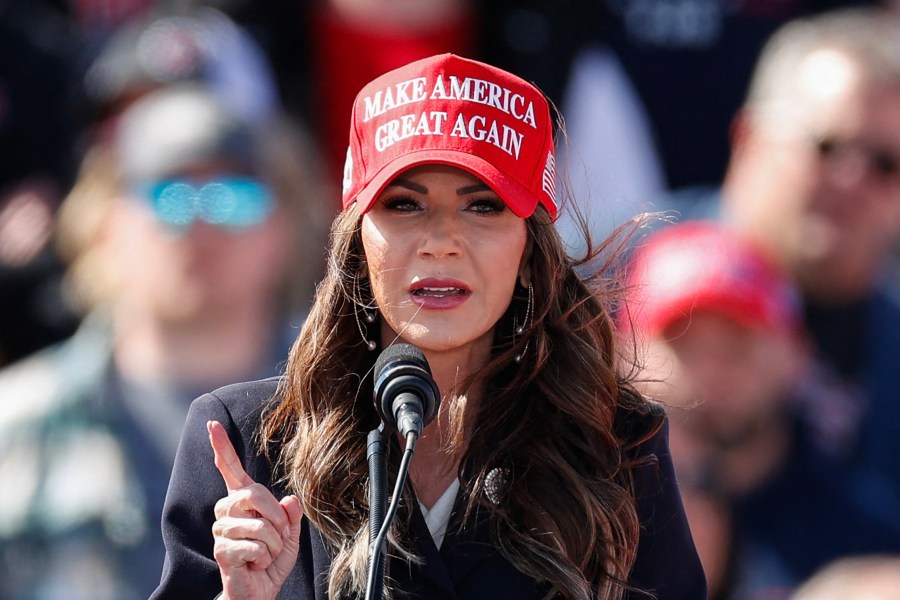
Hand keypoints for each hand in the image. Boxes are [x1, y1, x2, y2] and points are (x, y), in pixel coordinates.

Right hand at [208, 420, 302, 599]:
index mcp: (242, 501)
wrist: (260, 591)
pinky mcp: (221, 550)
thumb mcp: (290, 533)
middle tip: (277, 537)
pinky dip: (265, 557)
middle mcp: (226, 511)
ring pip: (260, 525)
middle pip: (255, 494)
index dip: (222, 446)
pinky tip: (256, 563)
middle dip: (277, 518)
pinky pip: (255, 546)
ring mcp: (221, 530)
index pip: (230, 469)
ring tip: (265, 553)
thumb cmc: (272, 560)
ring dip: (274, 544)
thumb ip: (291, 515)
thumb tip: (290, 499)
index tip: (212, 424)